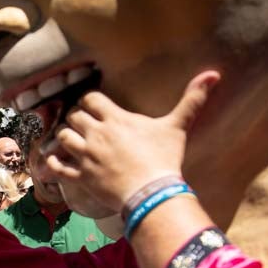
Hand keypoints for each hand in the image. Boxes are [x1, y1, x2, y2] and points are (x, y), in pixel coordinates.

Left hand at [44, 71, 218, 215]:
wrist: (153, 192)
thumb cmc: (165, 159)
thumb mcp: (178, 126)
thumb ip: (192, 99)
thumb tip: (214, 74)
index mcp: (115, 119)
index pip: (90, 99)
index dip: (88, 101)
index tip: (92, 106)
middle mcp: (97, 135)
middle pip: (73, 117)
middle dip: (76, 118)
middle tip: (82, 124)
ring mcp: (87, 156)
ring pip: (62, 138)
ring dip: (65, 138)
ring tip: (71, 140)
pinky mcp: (82, 178)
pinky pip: (58, 168)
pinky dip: (53, 163)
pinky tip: (54, 160)